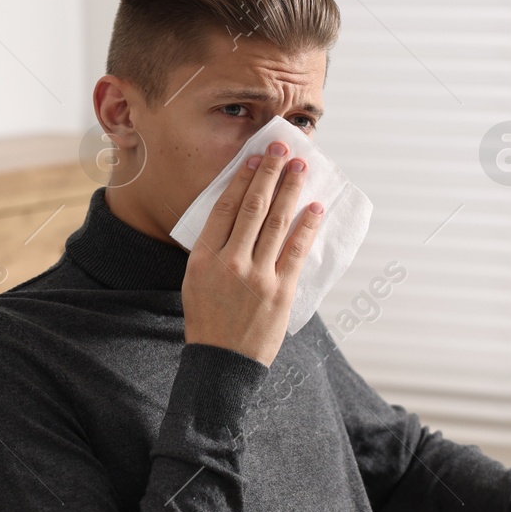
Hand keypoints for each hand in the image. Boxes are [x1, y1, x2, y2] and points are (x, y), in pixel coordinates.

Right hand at [181, 140, 322, 366]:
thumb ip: (213, 248)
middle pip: (253, 208)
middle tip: (283, 149)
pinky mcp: (281, 292)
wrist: (223, 362)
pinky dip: (307, 226)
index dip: (243, 179)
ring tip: (301, 168)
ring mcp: (258, 277)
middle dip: (270, 174)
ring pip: (276, 223)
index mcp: (203, 258)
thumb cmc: (208, 319)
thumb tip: (238, 212)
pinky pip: (296, 251)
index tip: (256, 158)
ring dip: (291, 191)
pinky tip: (315, 207)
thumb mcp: (195, 280)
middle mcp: (229, 263)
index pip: (226, 208)